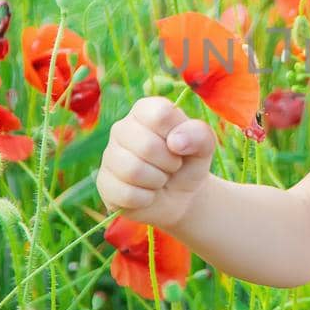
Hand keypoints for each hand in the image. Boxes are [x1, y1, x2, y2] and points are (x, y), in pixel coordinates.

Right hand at [95, 96, 217, 228]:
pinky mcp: (105, 183)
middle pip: (146, 145)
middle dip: (170, 163)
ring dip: (157, 181)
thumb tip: (175, 142)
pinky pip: (127, 194)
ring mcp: (109, 156)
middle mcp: (121, 128)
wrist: (180, 195)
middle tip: (172, 166)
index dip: (178, 135)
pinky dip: (146, 198)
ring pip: (133, 171)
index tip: (180, 144)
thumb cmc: (188, 162)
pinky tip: (148, 193)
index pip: (160, 114)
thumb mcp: (204, 146)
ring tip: (160, 178)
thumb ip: (199, 134)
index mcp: (145, 110)